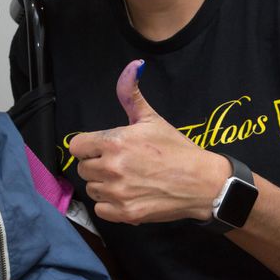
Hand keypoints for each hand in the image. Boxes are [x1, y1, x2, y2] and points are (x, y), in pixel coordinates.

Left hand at [69, 59, 228, 224]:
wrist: (203, 183)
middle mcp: (111, 167)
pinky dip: (111, 205)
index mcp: (113, 142)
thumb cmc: (177, 149)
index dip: (88, 147)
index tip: (102, 149)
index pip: (76, 146)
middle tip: (120, 164)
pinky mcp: (125, 213)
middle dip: (97, 165)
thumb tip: (133, 66)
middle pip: (83, 168)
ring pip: (92, 189)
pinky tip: (128, 195)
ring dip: (103, 185)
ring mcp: (118, 192)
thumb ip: (131, 94)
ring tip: (126, 179)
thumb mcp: (151, 118)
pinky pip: (100, 210)